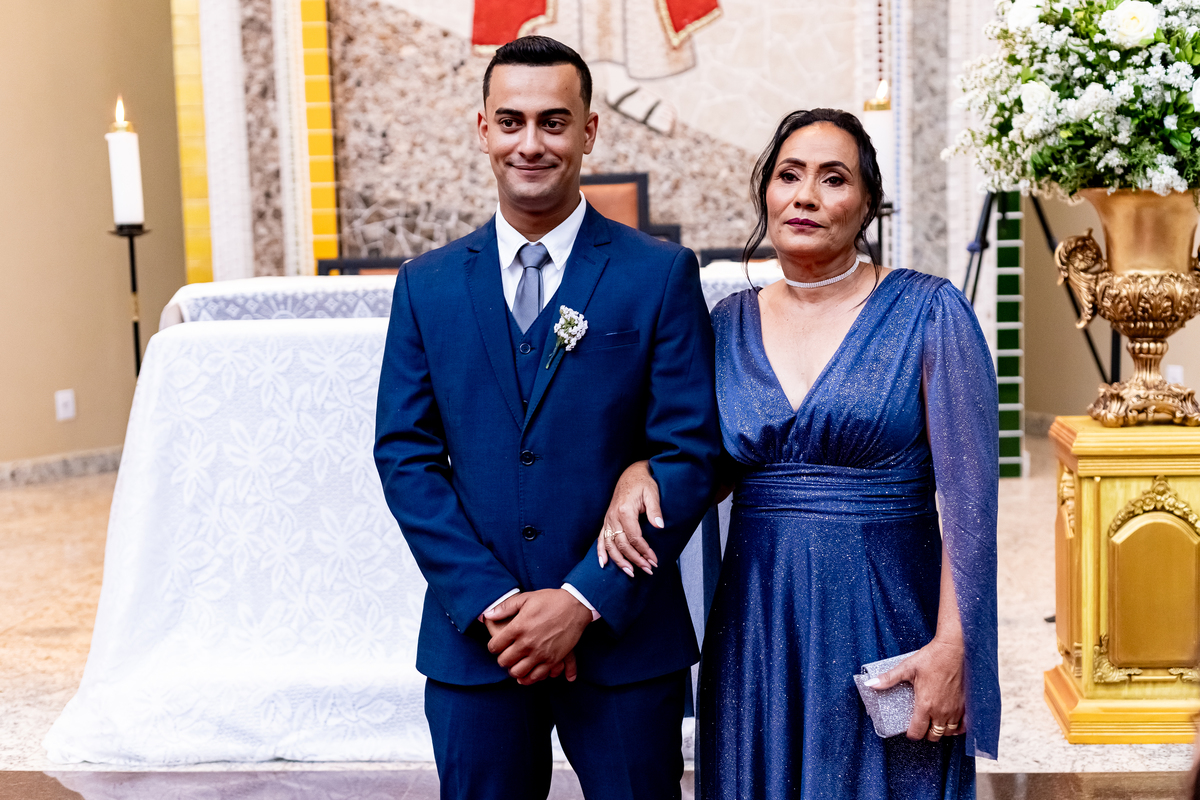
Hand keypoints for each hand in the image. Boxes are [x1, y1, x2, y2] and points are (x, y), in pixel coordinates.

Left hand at [484, 590, 590, 684]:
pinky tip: (527, 673)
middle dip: (502, 659)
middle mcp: (527, 643)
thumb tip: (488, 614)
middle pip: (504, 661)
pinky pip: (536, 676)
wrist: (575, 606)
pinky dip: (529, 678)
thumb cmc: (550, 600)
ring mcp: (540, 653)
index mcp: (518, 627)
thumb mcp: (526, 598)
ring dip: (514, 670)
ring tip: (516, 665)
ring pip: (518, 672)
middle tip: (506, 655)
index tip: (496, 646)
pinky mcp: (553, 660)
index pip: (495, 646)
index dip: (493, 647)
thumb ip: (505, 607)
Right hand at [596, 460, 660, 577]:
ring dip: (619, 560)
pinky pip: (601, 539)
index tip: (654, 560)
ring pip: (610, 544)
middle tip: (647, 570)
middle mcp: (613, 516)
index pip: (634, 537)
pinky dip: (601, 552)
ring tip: (630, 572)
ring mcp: (608, 519)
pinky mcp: (607, 521)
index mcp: (625, 510)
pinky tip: (603, 563)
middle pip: (622, 544)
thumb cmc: (643, 483)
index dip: (644, 551)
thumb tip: (659, 526)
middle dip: (635, 559)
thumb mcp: (652, 493)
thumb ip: (655, 510)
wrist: (631, 474)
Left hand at [868, 636, 965, 741]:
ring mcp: (955, 710)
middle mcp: (941, 711)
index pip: (918, 731)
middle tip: (921, 725)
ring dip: (941, 731)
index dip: (912, 734)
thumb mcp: (906, 668)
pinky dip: (958, 728)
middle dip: (926, 734)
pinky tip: (952, 724)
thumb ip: (888, 678)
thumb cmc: (931, 658)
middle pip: (934, 735)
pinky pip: (963, 726)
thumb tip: (870, 684)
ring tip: (934, 723)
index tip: (909, 730)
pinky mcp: (965, 705)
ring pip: (949, 732)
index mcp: (925, 705)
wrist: (953, 650)